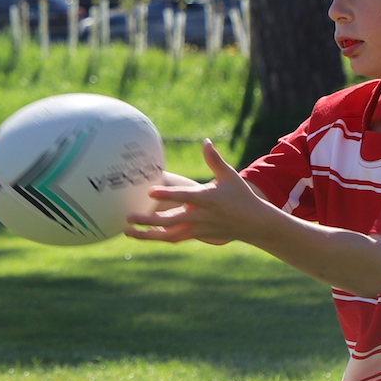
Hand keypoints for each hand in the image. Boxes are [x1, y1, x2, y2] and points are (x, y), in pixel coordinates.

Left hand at [125, 139, 266, 244]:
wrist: (253, 224)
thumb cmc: (240, 196)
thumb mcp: (229, 176)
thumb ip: (214, 160)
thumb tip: (205, 142)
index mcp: (206, 199)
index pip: (184, 197)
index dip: (167, 195)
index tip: (150, 192)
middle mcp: (200, 216)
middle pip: (170, 220)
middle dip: (149, 220)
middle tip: (128, 217)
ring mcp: (197, 229)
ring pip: (168, 235)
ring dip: (147, 235)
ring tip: (127, 231)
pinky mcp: (196, 236)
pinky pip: (173, 238)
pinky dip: (157, 237)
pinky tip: (140, 235)